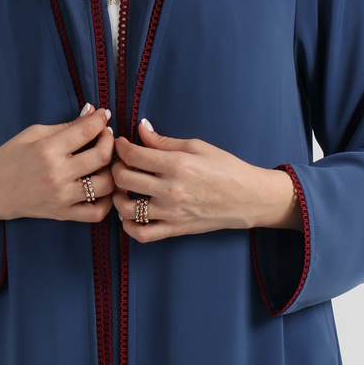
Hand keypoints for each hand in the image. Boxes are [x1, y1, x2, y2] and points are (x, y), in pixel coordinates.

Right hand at [0, 103, 115, 226]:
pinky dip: (106, 201)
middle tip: (105, 136)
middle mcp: (57, 174)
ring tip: (103, 163)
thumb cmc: (9, 158)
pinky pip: (97, 213)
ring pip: (106, 185)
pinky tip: (101, 189)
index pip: (86, 131)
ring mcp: (62, 197)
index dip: (101, 120)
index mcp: (47, 150)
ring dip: (111, 170)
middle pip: (102, 156)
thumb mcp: (31, 134)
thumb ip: (65, 126)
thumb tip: (91, 112)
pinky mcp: (63, 214)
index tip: (104, 115)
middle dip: (110, 141)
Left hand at [109, 118, 302, 241]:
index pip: (132, 155)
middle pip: (123, 179)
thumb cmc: (226, 168)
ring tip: (123, 189)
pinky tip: (129, 215)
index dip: (120, 147)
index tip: (121, 144)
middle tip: (119, 164)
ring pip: (126, 209)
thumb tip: (141, 129)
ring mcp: (171, 213)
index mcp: (177, 165)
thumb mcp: (197, 147)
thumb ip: (164, 141)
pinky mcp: (175, 229)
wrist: (248, 198)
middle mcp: (170, 190)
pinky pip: (142, 234)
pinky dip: (128, 226)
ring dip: (117, 197)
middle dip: (114, 168)